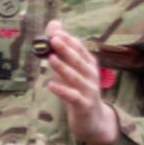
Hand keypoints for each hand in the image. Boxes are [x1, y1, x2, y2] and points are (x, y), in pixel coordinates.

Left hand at [41, 22, 121, 144]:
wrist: (93, 120)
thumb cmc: (78, 90)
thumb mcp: (70, 70)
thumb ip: (61, 50)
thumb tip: (54, 24)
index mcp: (89, 65)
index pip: (80, 49)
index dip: (68, 40)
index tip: (56, 31)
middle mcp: (91, 75)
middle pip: (78, 61)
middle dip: (66, 50)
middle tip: (54, 40)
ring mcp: (89, 90)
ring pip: (75, 77)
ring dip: (63, 67)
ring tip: (50, 59)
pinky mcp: (84, 105)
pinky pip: (73, 96)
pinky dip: (62, 90)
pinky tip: (50, 85)